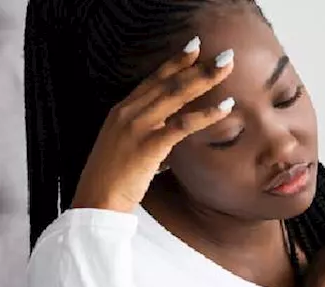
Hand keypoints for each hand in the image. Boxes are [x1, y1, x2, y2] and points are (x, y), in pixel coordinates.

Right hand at [71, 38, 236, 213]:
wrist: (96, 201)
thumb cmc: (113, 182)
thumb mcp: (128, 150)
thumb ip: (149, 138)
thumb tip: (170, 137)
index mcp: (121, 111)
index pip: (152, 80)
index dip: (174, 63)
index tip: (194, 48)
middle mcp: (128, 112)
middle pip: (168, 82)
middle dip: (197, 65)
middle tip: (224, 54)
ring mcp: (137, 127)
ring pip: (175, 95)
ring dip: (204, 79)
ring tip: (228, 67)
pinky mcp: (148, 145)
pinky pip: (182, 125)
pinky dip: (206, 114)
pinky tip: (226, 108)